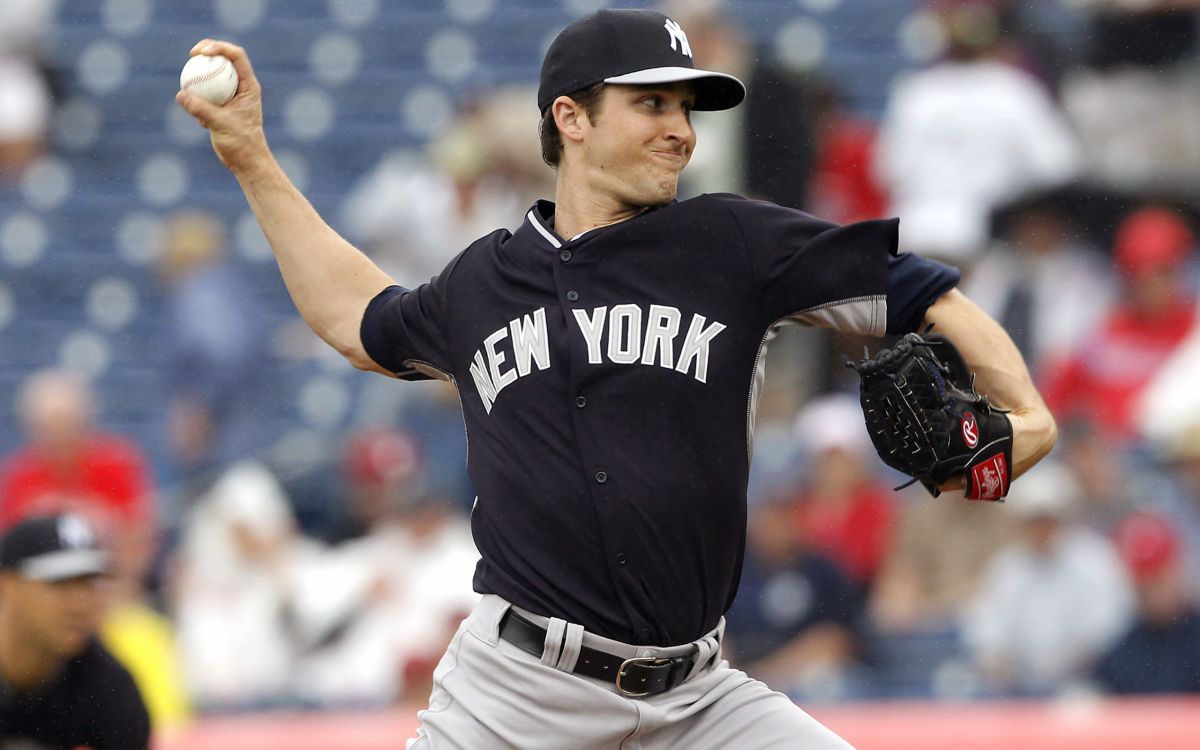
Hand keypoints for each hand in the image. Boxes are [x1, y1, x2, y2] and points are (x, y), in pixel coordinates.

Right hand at [175, 39, 267, 172]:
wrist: (246, 162)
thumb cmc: (241, 144)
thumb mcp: (220, 124)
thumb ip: (201, 108)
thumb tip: (181, 94)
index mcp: (249, 86)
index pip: (237, 56)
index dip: (220, 47)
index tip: (202, 52)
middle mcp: (241, 87)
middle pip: (224, 59)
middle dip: (207, 51)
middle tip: (192, 54)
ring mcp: (231, 95)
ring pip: (213, 76)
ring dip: (200, 77)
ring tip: (189, 85)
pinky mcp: (221, 105)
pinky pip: (206, 93)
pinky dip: (198, 100)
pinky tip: (200, 121)